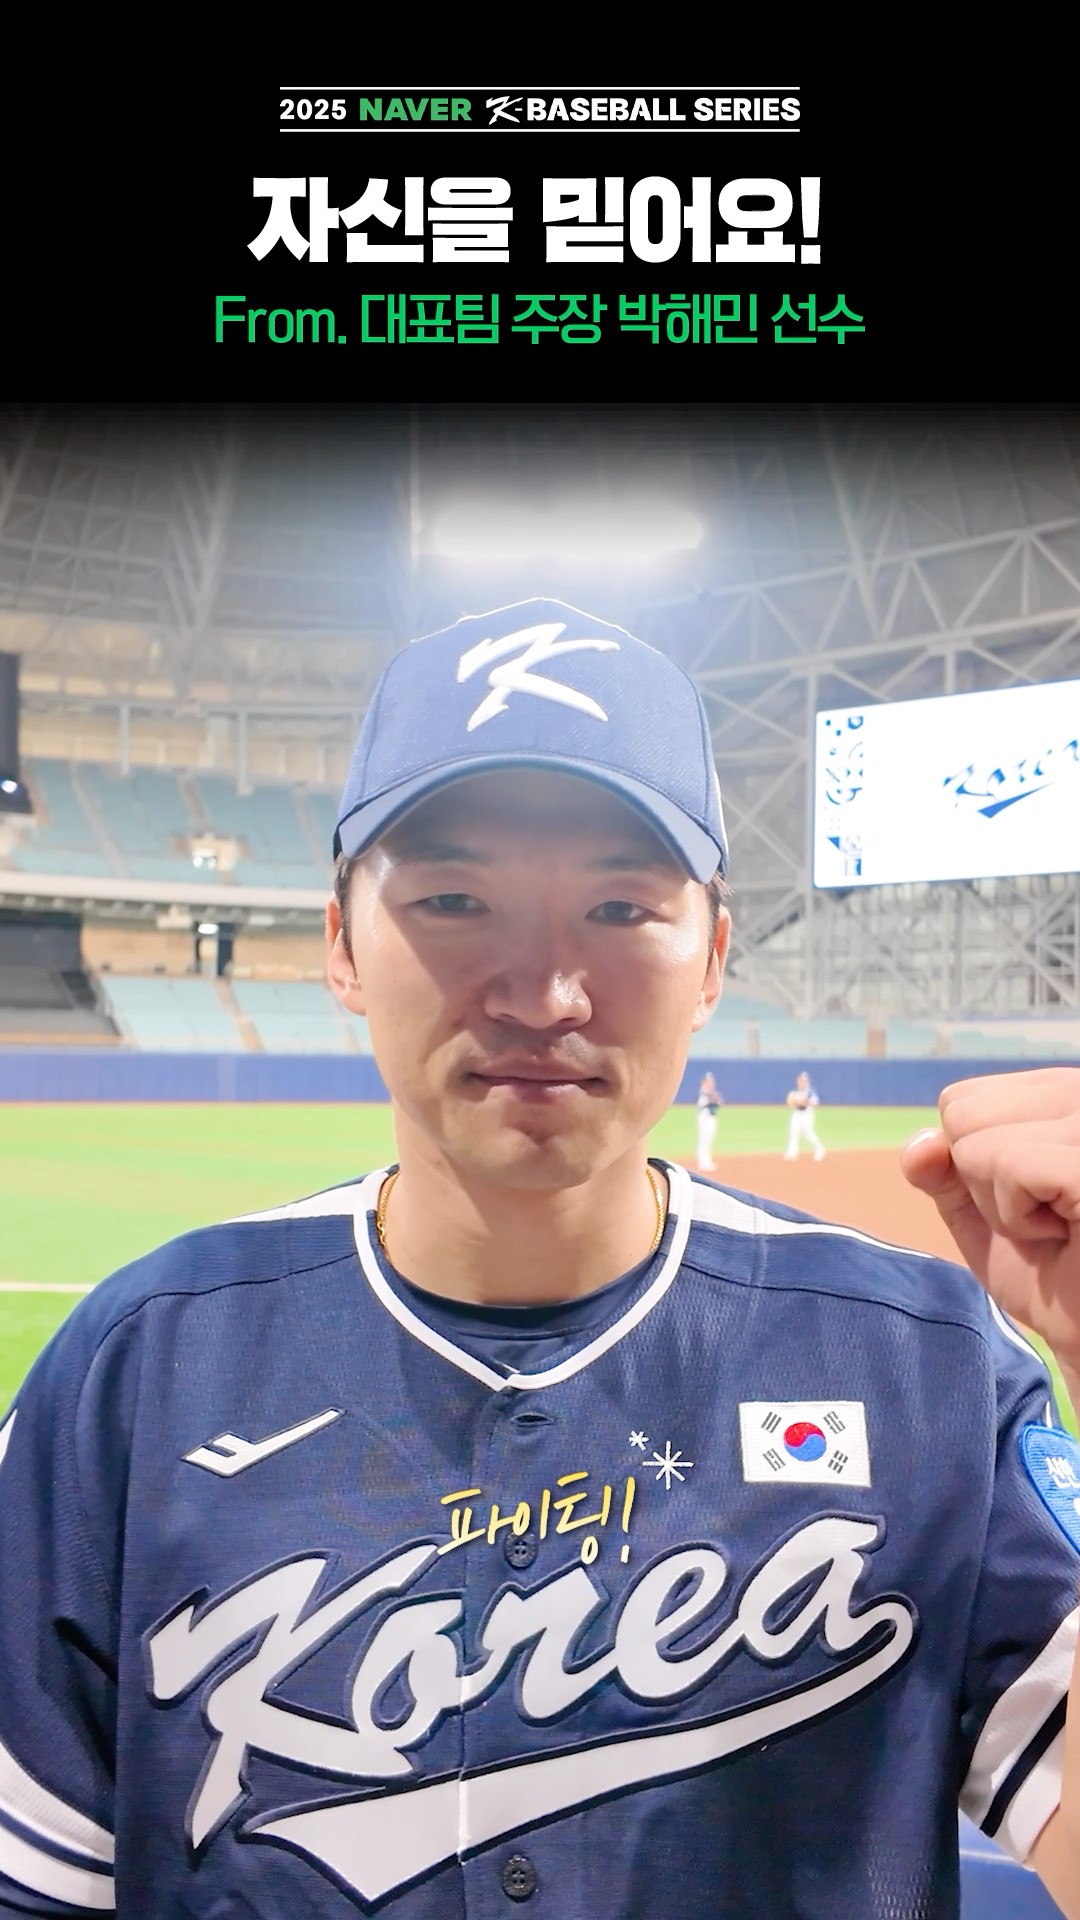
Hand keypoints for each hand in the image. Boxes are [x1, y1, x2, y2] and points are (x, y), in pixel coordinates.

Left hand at [900, 1069, 1079, 1372]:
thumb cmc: (1054, 1274)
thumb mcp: (982, 1216)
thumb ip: (943, 1172)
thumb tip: (919, 1146)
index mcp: (1059, 1093)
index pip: (958, 1102)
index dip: (973, 1165)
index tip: (1032, 1198)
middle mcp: (1079, 1094)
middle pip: (961, 1118)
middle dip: (985, 1185)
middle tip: (1048, 1218)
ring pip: (978, 1146)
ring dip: (1005, 1208)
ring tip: (1061, 1226)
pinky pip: (1009, 1166)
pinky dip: (1020, 1217)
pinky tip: (1067, 1233)